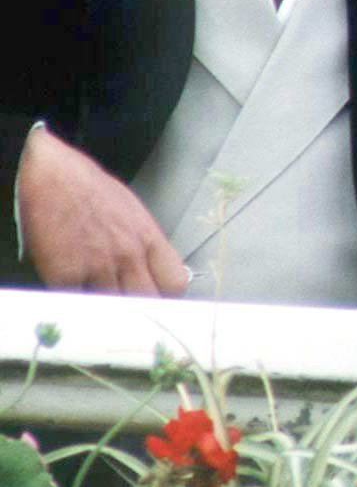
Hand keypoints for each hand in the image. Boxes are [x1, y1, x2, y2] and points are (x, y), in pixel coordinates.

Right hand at [18, 126, 189, 295]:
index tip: (155, 300)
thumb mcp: (131, 211)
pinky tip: (72, 297)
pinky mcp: (66, 274)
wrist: (51, 173)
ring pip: (114, 307)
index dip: (166, 296)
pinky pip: (77, 302)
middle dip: (139, 310)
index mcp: (148, 237)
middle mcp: (129, 254)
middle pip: (147, 301)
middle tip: (127, 313)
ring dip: (107, 311)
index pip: (175, 282)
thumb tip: (147, 270)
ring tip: (99, 311)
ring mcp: (98, 266)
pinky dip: (75, 304)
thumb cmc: (89, 188)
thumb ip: (141, 242)